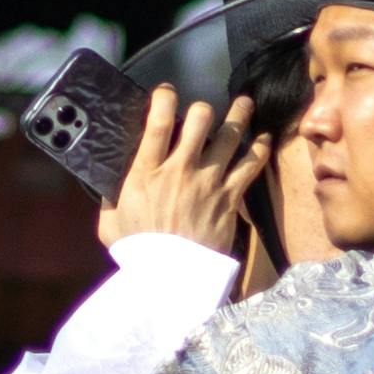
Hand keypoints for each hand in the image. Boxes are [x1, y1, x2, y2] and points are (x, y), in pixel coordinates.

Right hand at [101, 86, 264, 259]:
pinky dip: (259, 148)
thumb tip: (110, 185)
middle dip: (202, 108)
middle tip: (204, 109)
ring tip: (244, 104)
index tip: (166, 92)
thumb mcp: (110, 223)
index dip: (164, 97)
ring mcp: (208, 183)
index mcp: (146, 173)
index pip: (158, 122)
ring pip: (230, 135)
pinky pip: (250, 165)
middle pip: (199, 120)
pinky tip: (263, 138)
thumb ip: (110, 199)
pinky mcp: (229, 199)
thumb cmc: (136, 254)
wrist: (169, 282)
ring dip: (239, 115)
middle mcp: (180, 170)